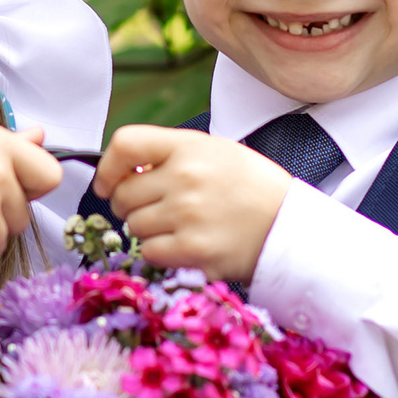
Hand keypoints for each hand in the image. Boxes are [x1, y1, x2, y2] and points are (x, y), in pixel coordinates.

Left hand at [91, 125, 293, 282]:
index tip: (108, 183)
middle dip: (130, 205)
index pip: (125, 144)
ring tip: (178, 227)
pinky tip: (183, 245)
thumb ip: (170, 156)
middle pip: (123, 194)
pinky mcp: (193, 250)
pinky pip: (149, 251)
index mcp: (189, 147)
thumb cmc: (252, 188)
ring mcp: (188, 215)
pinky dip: (160, 252)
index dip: (107, 167)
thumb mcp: (215, 152)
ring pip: (133, 225)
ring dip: (148, 230)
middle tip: (155, 210)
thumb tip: (124, 172)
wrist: (289, 226)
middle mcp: (185, 177)